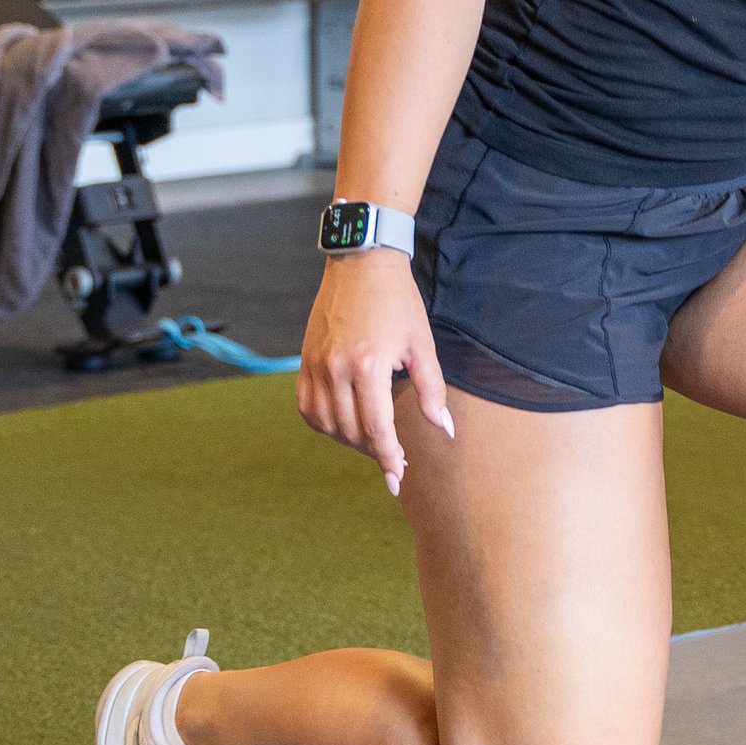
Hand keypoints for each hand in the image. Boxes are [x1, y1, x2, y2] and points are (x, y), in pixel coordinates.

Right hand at [298, 249, 454, 496]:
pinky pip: (308, 408)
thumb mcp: (422, 344)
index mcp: (368, 366)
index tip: (396, 480)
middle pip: (351, 431)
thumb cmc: (398, 303)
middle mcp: (336, 369)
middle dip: (373, 451)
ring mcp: (315, 365)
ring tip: (372, 441)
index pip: (377, 428)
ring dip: (349, 440)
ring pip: (326, 424)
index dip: (388, 458)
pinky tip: (343, 425)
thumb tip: (442, 428)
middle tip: (393, 458)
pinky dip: (324, 424)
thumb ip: (431, 390)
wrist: (361, 264)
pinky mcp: (304, 361)